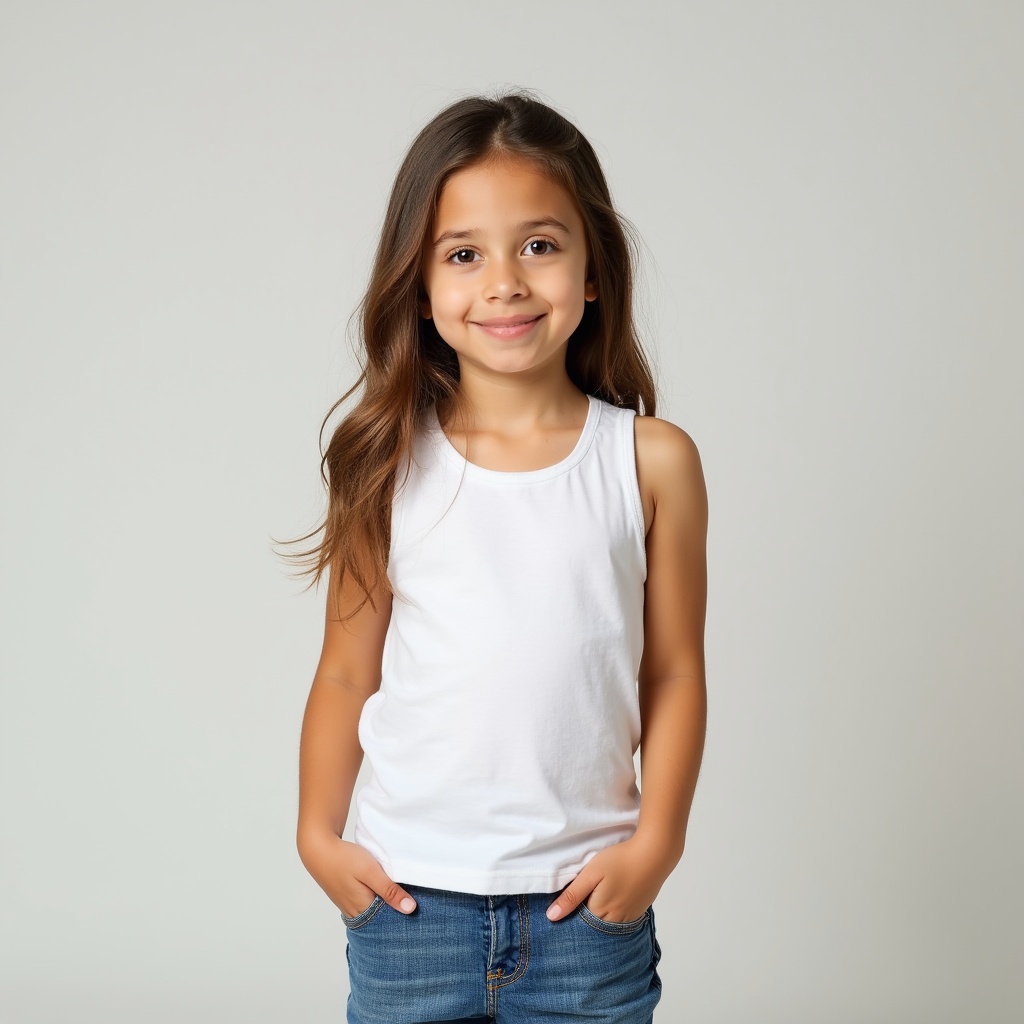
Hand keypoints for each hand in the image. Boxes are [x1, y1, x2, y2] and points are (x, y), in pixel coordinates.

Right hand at [301, 835, 416, 917]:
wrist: (318, 848)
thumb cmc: (344, 859)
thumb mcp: (370, 872)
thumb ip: (389, 891)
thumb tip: (410, 909)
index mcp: (362, 909)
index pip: (389, 921)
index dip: (404, 915)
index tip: (420, 910)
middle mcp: (355, 912)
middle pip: (381, 917)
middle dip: (396, 911)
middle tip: (417, 901)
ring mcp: (349, 904)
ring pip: (374, 909)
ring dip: (386, 903)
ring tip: (404, 894)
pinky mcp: (347, 895)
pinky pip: (367, 902)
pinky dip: (377, 897)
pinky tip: (385, 888)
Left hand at [545, 835, 673, 922]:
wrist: (655, 854)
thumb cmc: (620, 860)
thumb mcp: (591, 873)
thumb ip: (572, 895)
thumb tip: (552, 917)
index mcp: (600, 913)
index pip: (579, 922)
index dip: (571, 912)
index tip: (568, 900)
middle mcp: (615, 922)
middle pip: (594, 924)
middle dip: (585, 914)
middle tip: (585, 892)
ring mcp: (630, 917)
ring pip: (608, 922)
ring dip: (601, 912)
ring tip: (600, 892)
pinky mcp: (640, 910)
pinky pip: (622, 918)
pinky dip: (615, 910)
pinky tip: (614, 895)